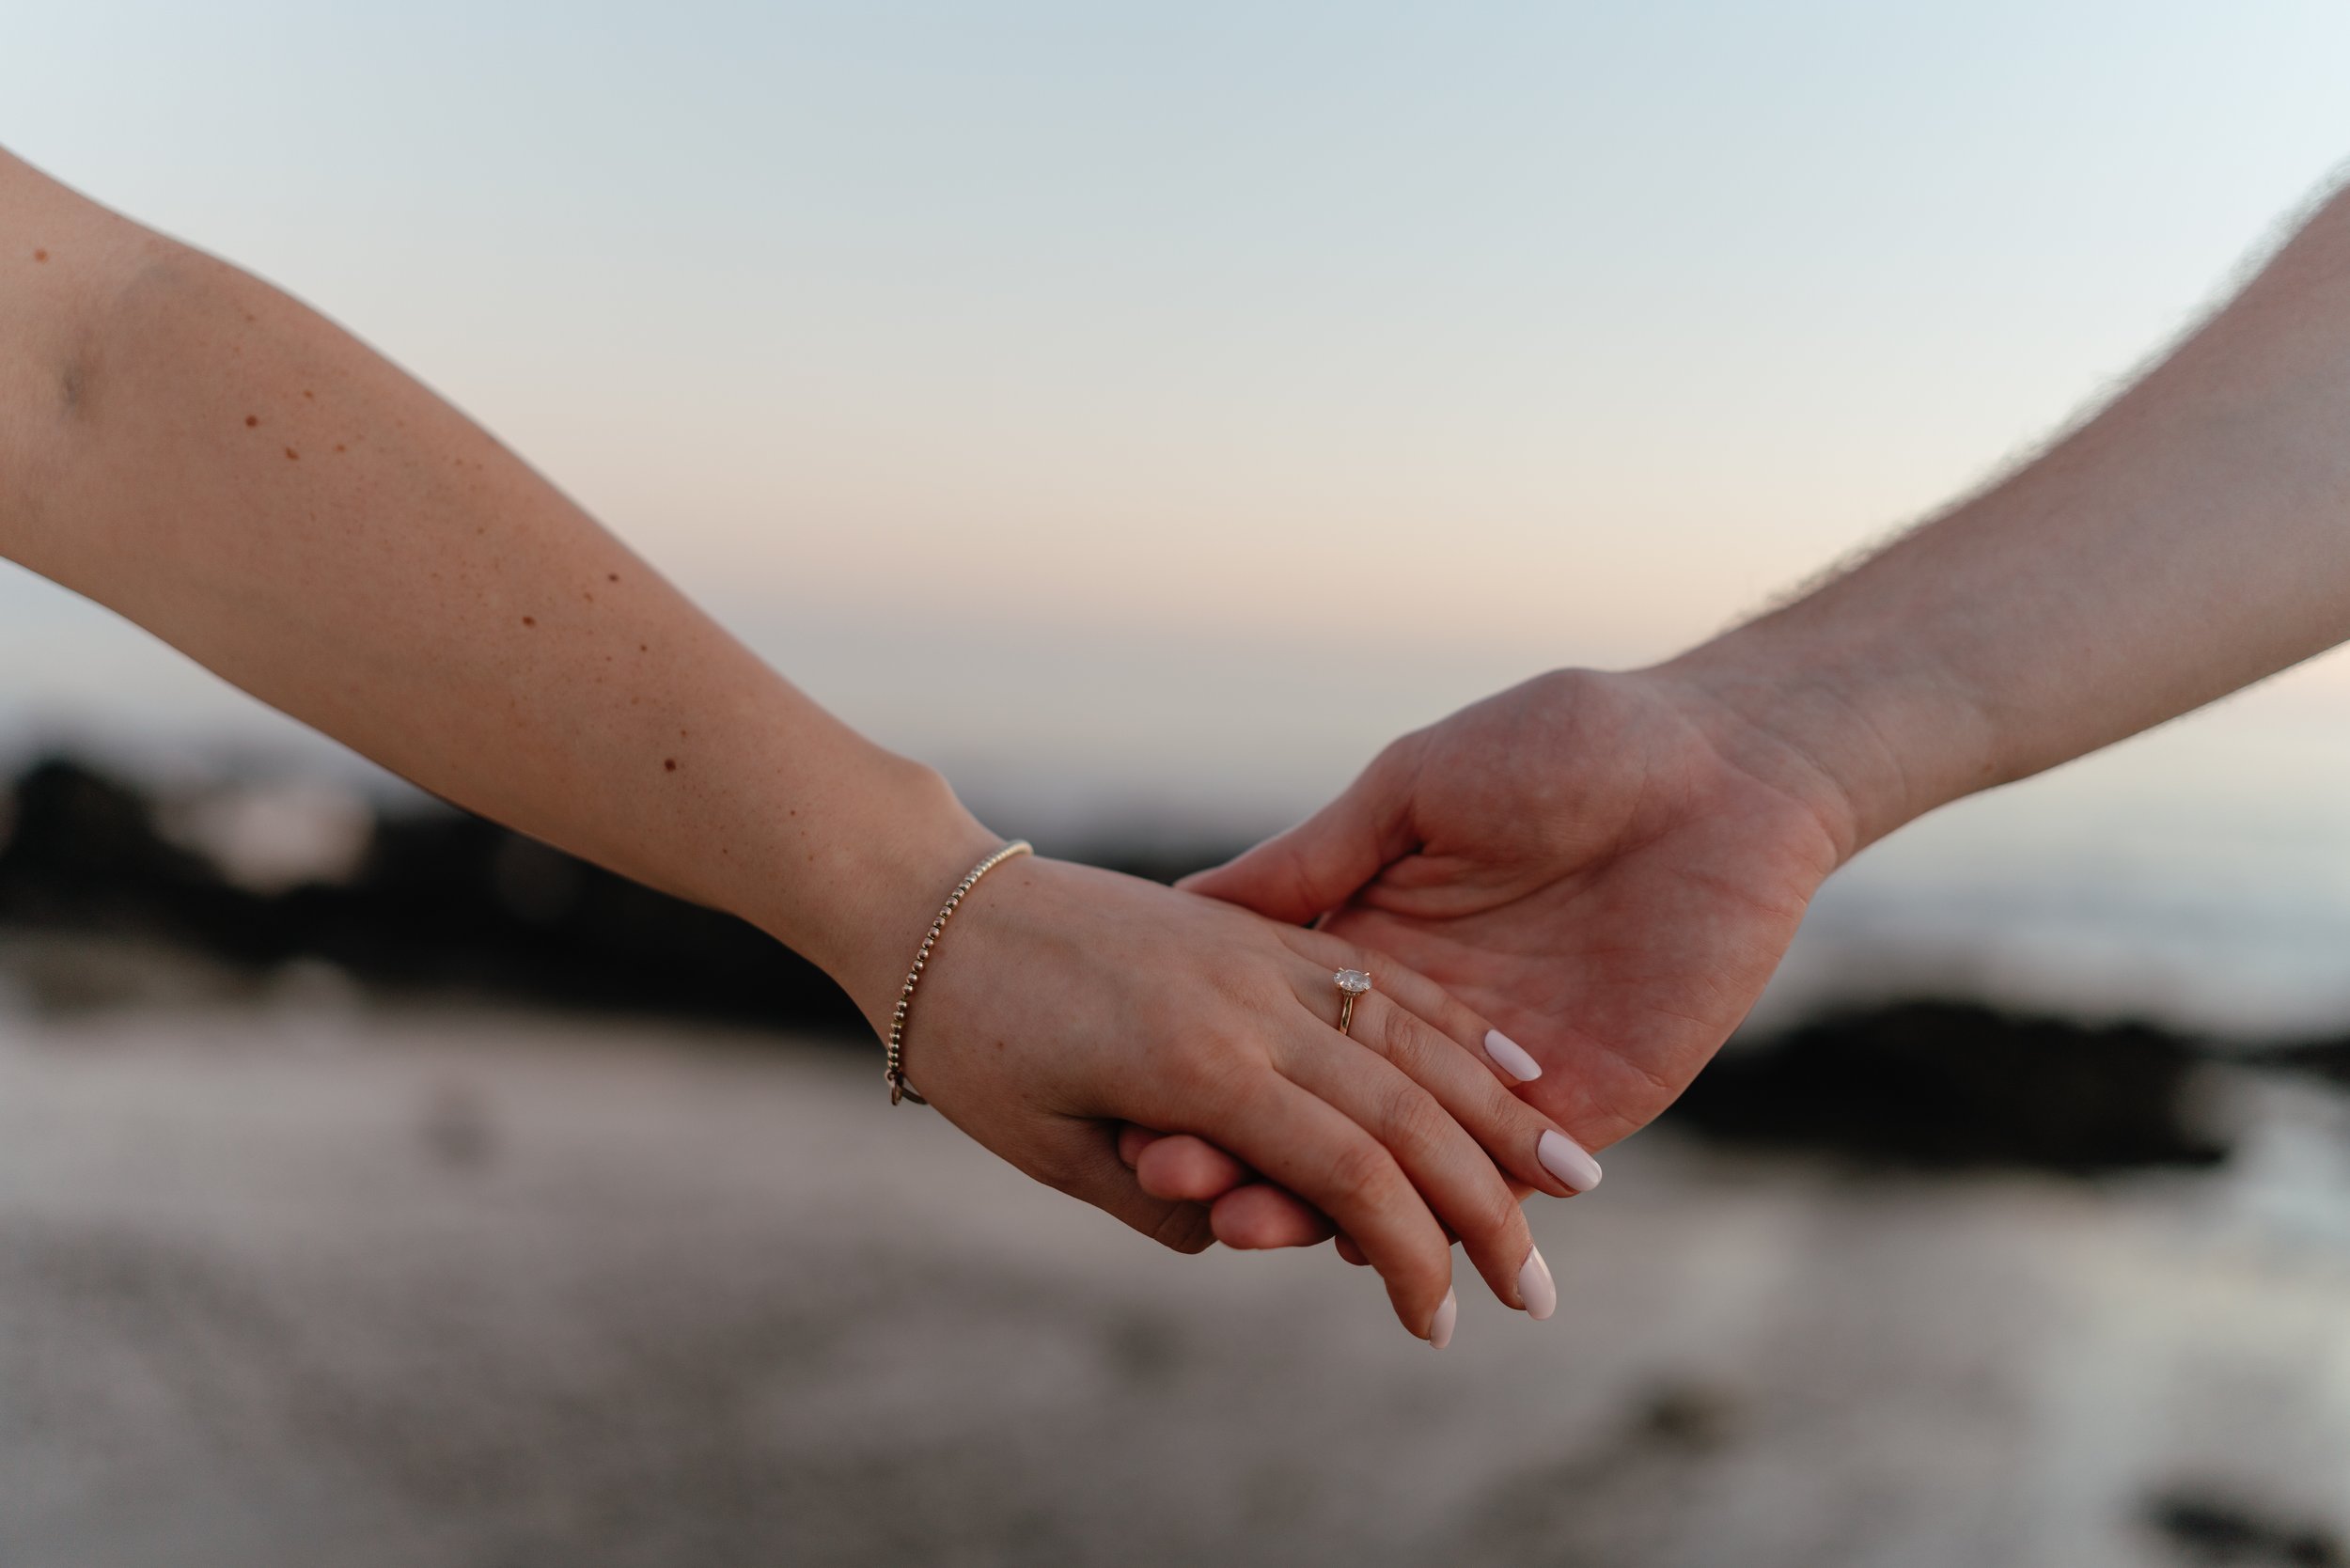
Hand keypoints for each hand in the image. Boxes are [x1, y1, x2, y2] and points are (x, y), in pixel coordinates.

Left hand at [895, 851, 1589, 1339]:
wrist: (935, 902)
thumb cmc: (974, 1040)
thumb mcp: (1049, 1147)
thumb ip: (1156, 1199)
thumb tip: (1239, 1232)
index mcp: (1198, 1066)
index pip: (1346, 1172)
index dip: (1408, 1255)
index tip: (1444, 1325)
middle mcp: (1250, 1002)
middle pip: (1405, 1108)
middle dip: (1486, 1203)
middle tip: (1544, 1289)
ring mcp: (1261, 955)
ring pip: (1413, 1032)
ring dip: (1501, 1108)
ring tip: (1577, 1171)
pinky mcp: (1257, 929)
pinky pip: (1379, 977)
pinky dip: (1453, 1022)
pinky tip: (1509, 1054)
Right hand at [1157, 666, 1855, 1244]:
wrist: (1724, 762)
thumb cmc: (1568, 743)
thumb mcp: (1412, 790)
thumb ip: (1316, 860)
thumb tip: (1189, 906)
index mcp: (1381, 944)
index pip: (1279, 1035)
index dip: (1207, 1066)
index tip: (1128, 1096)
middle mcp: (1433, 1026)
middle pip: (1320, 1113)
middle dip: (1238, 1153)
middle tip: (1163, 1180)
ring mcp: (1507, 1077)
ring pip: (1396, 1168)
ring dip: (1312, 1202)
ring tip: (1235, 1222)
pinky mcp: (1588, 1106)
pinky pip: (1500, 1186)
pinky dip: (1431, 1219)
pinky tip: (1353, 1238)